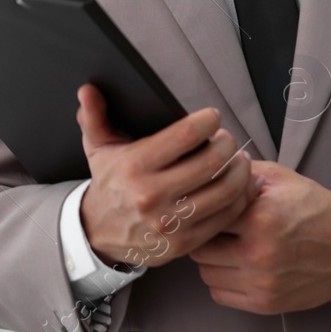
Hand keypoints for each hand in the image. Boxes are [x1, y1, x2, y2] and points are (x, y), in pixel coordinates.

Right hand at [75, 83, 256, 269]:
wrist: (97, 235)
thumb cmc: (109, 185)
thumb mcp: (98, 149)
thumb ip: (94, 117)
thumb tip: (88, 90)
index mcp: (135, 166)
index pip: (186, 135)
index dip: (208, 121)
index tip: (212, 117)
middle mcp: (152, 194)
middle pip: (212, 161)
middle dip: (228, 144)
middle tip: (228, 139)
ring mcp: (170, 222)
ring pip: (225, 190)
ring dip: (241, 171)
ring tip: (240, 160)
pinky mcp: (184, 242)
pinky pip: (226, 217)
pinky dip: (241, 198)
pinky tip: (242, 185)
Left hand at [189, 161, 330, 314]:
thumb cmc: (315, 210)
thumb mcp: (282, 178)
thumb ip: (243, 173)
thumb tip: (212, 169)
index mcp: (260, 217)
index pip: (207, 215)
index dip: (207, 210)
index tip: (212, 209)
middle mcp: (258, 253)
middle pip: (199, 248)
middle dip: (206, 236)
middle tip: (220, 230)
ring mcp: (261, 282)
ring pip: (206, 273)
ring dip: (213, 260)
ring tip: (231, 248)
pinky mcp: (265, 303)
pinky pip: (219, 294)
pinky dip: (223, 281)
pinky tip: (238, 267)